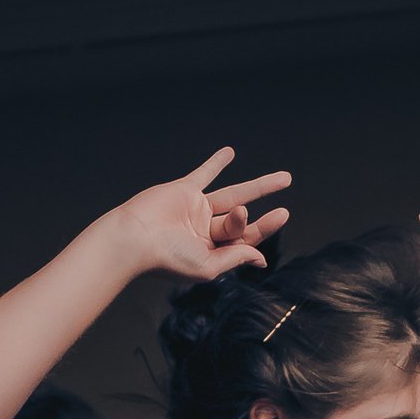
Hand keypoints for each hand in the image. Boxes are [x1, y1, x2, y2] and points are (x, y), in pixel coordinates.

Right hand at [108, 148, 290, 281]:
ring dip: (258, 187)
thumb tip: (261, 257)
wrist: (135, 238)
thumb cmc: (168, 258)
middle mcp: (205, 231)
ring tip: (284, 179)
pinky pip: (204, 174)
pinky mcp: (184, 191)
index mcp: (211, 251)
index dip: (265, 228)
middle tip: (284, 209)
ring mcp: (195, 209)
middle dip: (261, 217)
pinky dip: (216, 163)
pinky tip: (229, 153)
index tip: (282, 215)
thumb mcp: (209, 265)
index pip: (245, 239)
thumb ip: (236, 257)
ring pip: (233, 195)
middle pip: (241, 220)